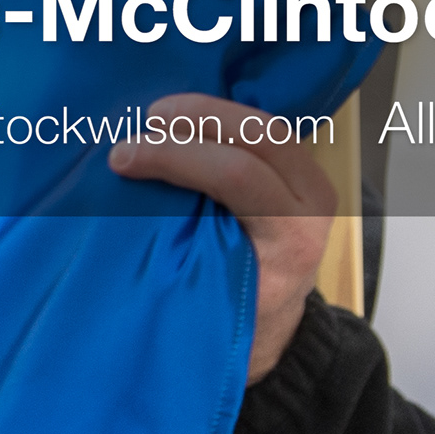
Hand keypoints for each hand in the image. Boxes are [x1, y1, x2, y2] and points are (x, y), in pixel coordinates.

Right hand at [111, 91, 337, 380]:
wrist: (273, 322)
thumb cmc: (229, 313)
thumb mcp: (203, 293)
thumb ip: (178, 249)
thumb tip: (119, 194)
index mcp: (291, 240)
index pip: (238, 176)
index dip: (176, 158)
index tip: (123, 159)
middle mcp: (314, 207)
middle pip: (261, 137)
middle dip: (197, 119)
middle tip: (143, 122)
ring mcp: (315, 184)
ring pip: (267, 124)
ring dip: (210, 111)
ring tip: (158, 114)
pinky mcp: (304, 172)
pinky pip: (265, 131)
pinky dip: (223, 118)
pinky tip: (184, 117)